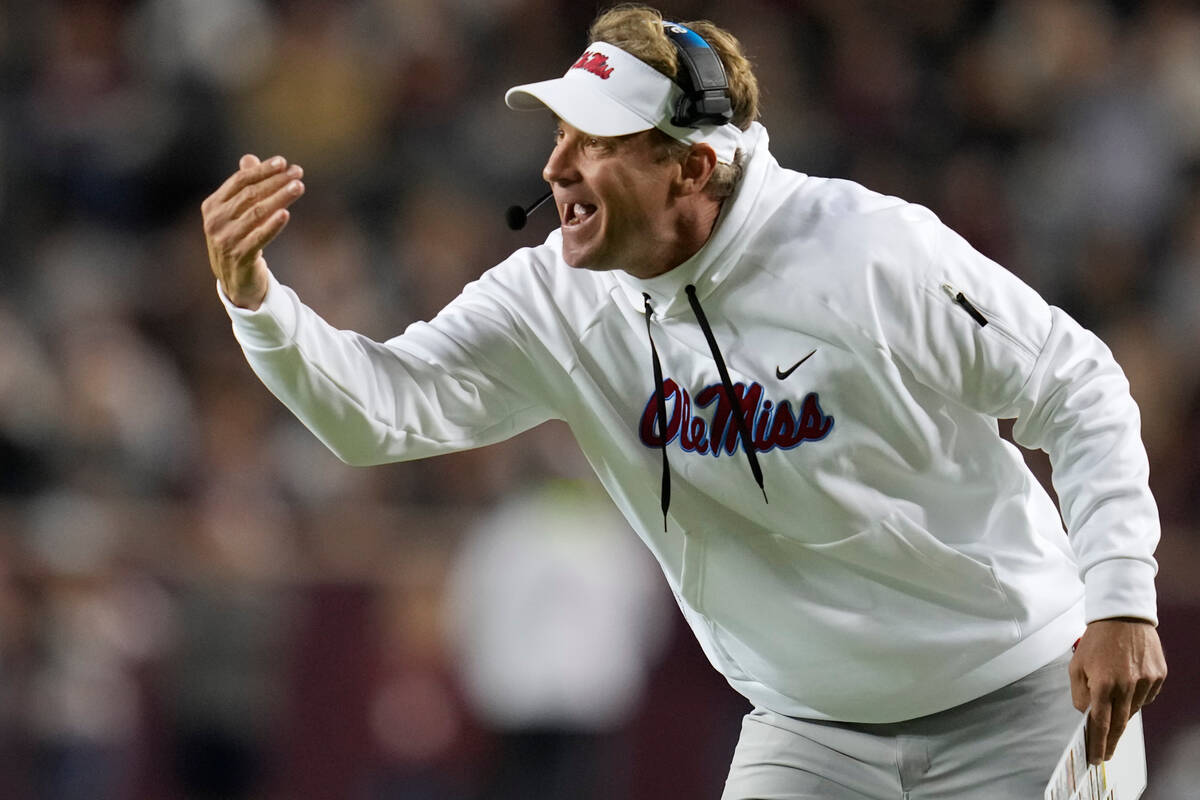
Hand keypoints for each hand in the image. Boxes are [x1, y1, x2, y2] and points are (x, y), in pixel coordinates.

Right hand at [201, 154, 304, 308]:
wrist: (234, 279)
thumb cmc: (238, 239)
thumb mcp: (235, 213)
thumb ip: (242, 187)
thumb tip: (249, 159)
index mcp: (212, 206)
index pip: (240, 181)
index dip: (262, 170)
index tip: (284, 162)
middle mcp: (216, 221)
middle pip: (250, 195)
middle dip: (276, 182)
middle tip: (298, 173)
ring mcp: (226, 239)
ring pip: (257, 213)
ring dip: (280, 198)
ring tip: (299, 187)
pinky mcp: (240, 256)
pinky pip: (259, 237)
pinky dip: (273, 225)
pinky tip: (286, 214)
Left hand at [1069, 617, 1165, 764]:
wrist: (1123, 617)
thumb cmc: (1096, 641)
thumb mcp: (1076, 665)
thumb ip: (1080, 694)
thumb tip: (1087, 714)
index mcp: (1103, 683)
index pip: (1101, 723)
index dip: (1098, 743)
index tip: (1096, 758)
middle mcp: (1126, 686)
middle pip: (1119, 723)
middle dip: (1111, 741)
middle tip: (1105, 753)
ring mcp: (1145, 682)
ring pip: (1133, 709)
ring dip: (1122, 710)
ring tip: (1113, 693)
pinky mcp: (1158, 677)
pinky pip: (1145, 697)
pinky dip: (1135, 697)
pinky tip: (1128, 682)